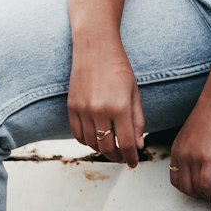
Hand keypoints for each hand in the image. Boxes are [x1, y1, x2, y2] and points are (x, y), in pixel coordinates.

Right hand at [68, 41, 145, 167]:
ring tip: (111, 149)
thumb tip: (138, 145)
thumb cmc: (119, 68)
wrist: (94, 47)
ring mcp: (83, 109)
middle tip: (123, 158)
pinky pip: (78, 134)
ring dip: (102, 150)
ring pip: (91, 143)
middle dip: (117, 157)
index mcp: (119, 107)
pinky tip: (96, 139)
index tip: (134, 163)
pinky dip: (87, 141)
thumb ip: (137, 120)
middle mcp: (99, 110)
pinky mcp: (71, 107)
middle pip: (107, 148)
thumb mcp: (134, 93)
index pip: (126, 143)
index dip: (131, 157)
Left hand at [169, 93, 210, 201]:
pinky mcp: (206, 157)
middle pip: (184, 187)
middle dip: (198, 195)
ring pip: (195, 189)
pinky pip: (206, 185)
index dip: (189, 187)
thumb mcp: (196, 130)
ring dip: (206, 196)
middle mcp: (181, 154)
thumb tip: (205, 155)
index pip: (176, 178)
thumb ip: (195, 144)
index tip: (203, 189)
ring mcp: (193, 157)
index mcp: (177, 148)